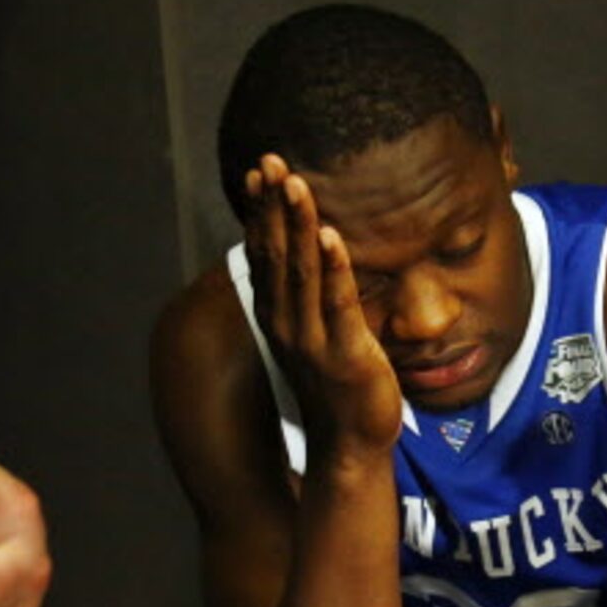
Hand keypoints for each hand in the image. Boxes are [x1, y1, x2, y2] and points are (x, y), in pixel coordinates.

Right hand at [244, 153, 402, 456]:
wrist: (349, 446)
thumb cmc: (335, 388)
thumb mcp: (312, 335)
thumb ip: (305, 297)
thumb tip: (307, 255)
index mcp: (278, 316)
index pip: (264, 253)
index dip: (260, 212)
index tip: (257, 171)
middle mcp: (287, 324)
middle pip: (276, 253)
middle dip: (272, 206)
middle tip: (269, 160)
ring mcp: (313, 339)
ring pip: (302, 271)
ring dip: (297, 224)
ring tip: (294, 184)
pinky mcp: (345, 353)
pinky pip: (338, 302)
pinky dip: (334, 266)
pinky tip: (330, 234)